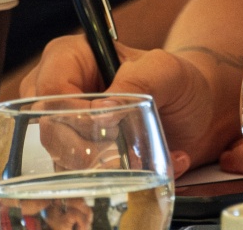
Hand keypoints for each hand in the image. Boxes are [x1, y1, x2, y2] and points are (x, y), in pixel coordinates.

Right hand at [22, 33, 225, 175]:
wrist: (199, 116)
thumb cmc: (178, 83)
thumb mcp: (167, 72)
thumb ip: (139, 80)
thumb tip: (102, 111)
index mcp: (71, 57)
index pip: (48, 87)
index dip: (70, 113)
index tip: (102, 128)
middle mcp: (57, 92)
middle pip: (43, 126)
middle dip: (80, 148)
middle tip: (116, 155)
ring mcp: (64, 128)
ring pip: (53, 157)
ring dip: (94, 170)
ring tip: (131, 163)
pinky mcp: (75, 158)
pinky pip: (71, 180)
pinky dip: (103, 185)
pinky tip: (136, 175)